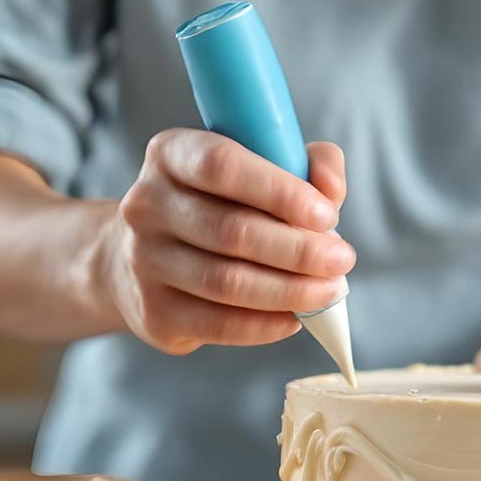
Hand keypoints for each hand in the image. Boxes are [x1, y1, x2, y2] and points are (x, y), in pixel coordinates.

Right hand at [98, 129, 352, 355]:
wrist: (140, 260)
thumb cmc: (217, 205)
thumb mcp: (256, 168)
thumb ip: (305, 163)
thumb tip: (330, 188)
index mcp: (170, 155)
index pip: (222, 166)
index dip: (279, 191)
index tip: (326, 215)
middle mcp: (147, 205)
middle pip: (231, 230)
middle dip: (298, 249)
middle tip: (341, 259)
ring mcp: (144, 262)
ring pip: (227, 282)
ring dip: (290, 290)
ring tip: (328, 289)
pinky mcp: (154, 313)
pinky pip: (219, 324)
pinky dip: (266, 324)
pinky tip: (295, 318)